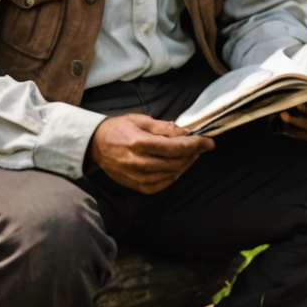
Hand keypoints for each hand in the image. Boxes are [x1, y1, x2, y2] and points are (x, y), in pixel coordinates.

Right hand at [87, 114, 212, 193]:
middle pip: (175, 162)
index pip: (175, 147)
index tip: (210, 142)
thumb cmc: (120, 128)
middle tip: (202, 147)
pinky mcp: (134, 185)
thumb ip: (165, 128)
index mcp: (139, 142)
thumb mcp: (142, 120)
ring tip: (192, 156)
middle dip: (193, 154)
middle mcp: (137, 162)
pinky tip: (178, 168)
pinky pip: (159, 186)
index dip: (196, 145)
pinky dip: (172, 178)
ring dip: (185, 165)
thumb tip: (186, 133)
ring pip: (170, 175)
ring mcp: (135, 176)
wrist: (96, 145)